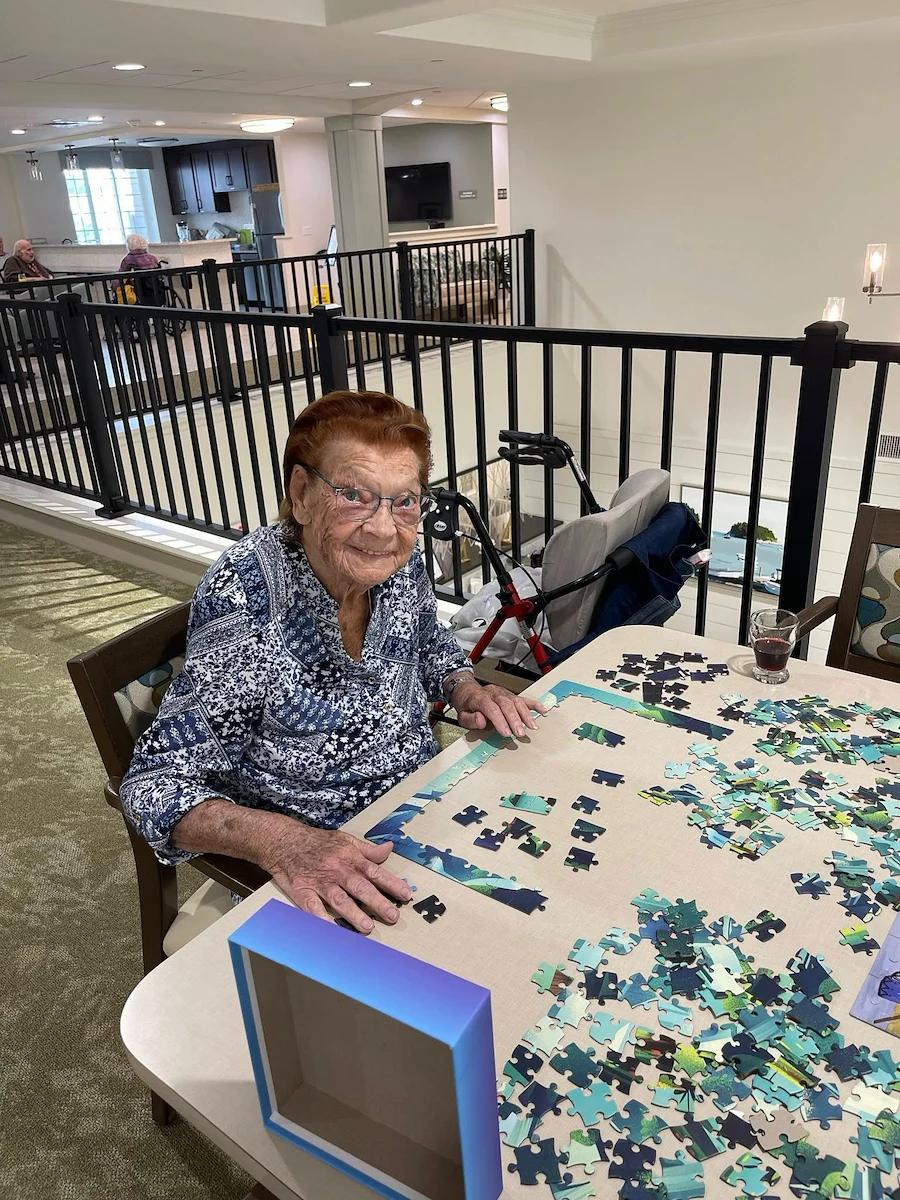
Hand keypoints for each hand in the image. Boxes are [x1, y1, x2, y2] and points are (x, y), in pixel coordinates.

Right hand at [262, 823, 411, 933]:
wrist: (284, 841)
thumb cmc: (317, 842)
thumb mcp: (345, 840)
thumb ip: (367, 849)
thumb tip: (389, 849)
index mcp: (350, 857)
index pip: (375, 871)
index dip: (391, 883)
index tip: (406, 894)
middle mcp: (337, 869)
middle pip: (360, 887)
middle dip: (377, 902)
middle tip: (392, 916)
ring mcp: (319, 881)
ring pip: (339, 899)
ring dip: (354, 914)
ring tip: (367, 927)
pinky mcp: (302, 891)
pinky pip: (313, 907)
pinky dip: (321, 920)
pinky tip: (331, 931)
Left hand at [450, 680, 545, 738]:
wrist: (467, 691)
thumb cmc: (466, 706)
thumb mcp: (461, 715)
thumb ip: (470, 719)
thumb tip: (481, 720)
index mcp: (480, 698)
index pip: (491, 708)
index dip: (499, 721)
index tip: (506, 733)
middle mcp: (494, 694)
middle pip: (506, 704)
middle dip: (514, 719)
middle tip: (520, 733)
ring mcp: (503, 693)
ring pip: (516, 701)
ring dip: (526, 714)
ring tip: (532, 726)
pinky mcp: (511, 695)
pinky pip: (523, 698)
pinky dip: (534, 704)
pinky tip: (542, 710)